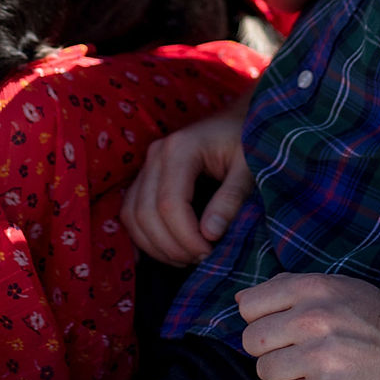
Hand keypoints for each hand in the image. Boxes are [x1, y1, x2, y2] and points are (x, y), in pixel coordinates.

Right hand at [121, 99, 253, 264]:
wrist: (237, 121)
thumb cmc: (247, 142)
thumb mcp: (248, 168)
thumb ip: (231, 198)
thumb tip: (209, 234)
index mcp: (181, 148)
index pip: (169, 204)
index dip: (186, 237)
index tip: (210, 252)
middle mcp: (157, 153)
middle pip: (145, 213)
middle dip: (171, 246)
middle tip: (201, 259)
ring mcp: (148, 164)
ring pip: (132, 215)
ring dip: (155, 246)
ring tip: (187, 257)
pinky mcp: (146, 176)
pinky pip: (131, 212)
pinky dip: (143, 237)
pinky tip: (167, 251)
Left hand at [238, 272, 379, 379]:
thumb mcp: (342, 289)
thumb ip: (291, 288)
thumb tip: (241, 300)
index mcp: (314, 288)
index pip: (250, 304)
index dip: (259, 319)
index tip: (277, 328)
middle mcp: (313, 319)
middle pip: (251, 340)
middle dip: (268, 350)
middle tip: (294, 354)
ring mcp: (320, 357)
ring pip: (265, 371)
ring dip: (284, 376)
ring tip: (311, 371)